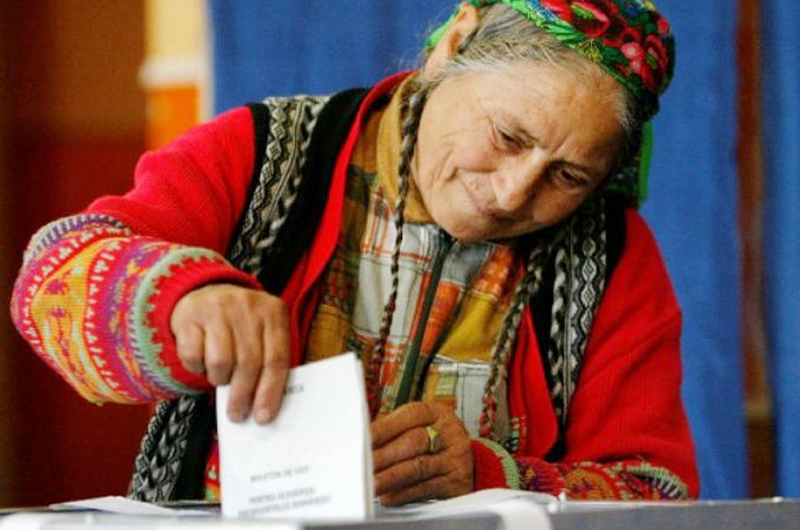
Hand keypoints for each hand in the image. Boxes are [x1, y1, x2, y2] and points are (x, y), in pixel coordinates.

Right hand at [170, 284, 289, 424]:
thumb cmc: (241, 324)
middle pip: (248, 363)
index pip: (276, 359)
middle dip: (243, 396)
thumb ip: (268, 361)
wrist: (205, 293)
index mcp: (273, 312)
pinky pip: (193, 356)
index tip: (263, 417)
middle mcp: (247, 306)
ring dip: (220, 379)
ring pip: (220, 362)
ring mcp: (217, 309)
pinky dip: (197, 368)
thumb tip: (265, 407)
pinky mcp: (190, 316)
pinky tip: (203, 361)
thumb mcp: (262, 332)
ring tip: (222, 377)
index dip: (270, 392)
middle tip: (238, 414)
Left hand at [371, 401, 472, 504]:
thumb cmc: (429, 440)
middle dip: (384, 455)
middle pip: (414, 441)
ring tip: (371, 484)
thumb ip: (389, 430)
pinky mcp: (457, 482)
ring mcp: (456, 457)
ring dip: (391, 477)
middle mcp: (450, 432)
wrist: (463, 461)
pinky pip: (427, 488)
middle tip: (362, 467)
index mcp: (436, 413)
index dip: (385, 427)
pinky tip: (388, 496)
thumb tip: (360, 440)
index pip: (411, 415)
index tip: (362, 440)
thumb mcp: (416, 426)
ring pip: (419, 466)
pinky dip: (404, 493)